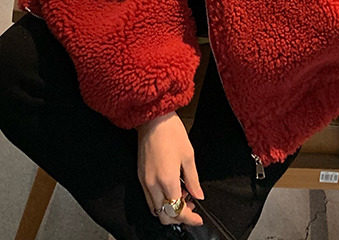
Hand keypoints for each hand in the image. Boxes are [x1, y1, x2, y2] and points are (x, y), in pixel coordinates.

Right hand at [137, 111, 204, 226]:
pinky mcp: (140, 176)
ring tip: (183, 198)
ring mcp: (144, 181)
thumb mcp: (188, 155)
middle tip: (191, 209)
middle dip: (178, 218)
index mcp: (167, 180)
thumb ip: (193, 179)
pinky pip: (149, 198)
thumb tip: (199, 196)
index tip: (198, 219)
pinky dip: (161, 201)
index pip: (177, 211)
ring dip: (169, 210)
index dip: (189, 219)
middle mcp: (152, 185)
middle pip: (163, 216)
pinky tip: (172, 189)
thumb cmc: (172, 132)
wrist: (153, 118)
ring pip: (155, 209)